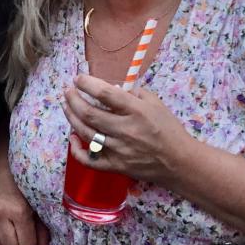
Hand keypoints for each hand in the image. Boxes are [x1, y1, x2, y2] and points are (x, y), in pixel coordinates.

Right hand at [0, 155, 49, 244]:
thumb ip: (42, 229)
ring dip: (6, 240)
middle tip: (22, 230)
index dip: (31, 241)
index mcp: (17, 210)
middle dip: (19, 243)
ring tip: (11, 226)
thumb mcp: (38, 204)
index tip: (32, 232)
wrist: (1, 166)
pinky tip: (1, 221)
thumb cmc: (24, 183)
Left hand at [62, 75, 197, 185]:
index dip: (88, 84)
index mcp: (136, 111)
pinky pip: (89, 160)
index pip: (105, 93)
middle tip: (68, 91)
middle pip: (89, 113)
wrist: (179, 162)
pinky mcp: (115, 166)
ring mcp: (118, 150)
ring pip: (86, 133)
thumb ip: (132, 93)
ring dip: (71, 117)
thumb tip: (110, 87)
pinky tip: (73, 137)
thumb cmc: (168, 129)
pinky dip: (76, 149)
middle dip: (73, 99)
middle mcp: (125, 130)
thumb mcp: (155, 103)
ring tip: (66, 106)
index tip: (79, 78)